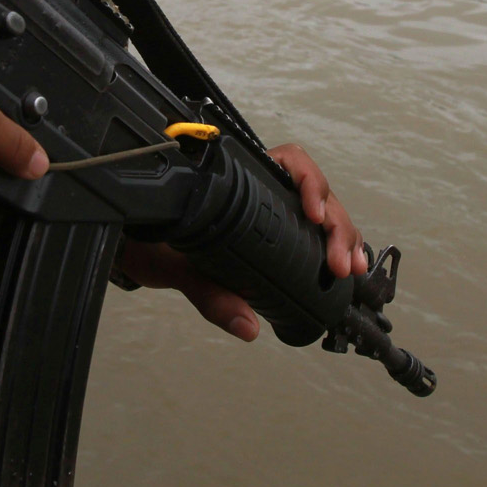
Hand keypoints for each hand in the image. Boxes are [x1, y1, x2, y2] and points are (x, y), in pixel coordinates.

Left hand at [117, 142, 366, 342]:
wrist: (134, 251)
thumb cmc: (150, 244)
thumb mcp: (177, 268)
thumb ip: (211, 294)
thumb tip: (247, 326)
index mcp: (238, 180)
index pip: (288, 161)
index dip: (309, 182)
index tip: (314, 215)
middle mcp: (260, 189)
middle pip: (315, 192)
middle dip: (337, 226)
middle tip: (341, 264)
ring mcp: (273, 211)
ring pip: (322, 212)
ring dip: (344, 237)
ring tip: (353, 267)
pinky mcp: (278, 235)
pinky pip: (314, 233)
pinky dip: (334, 248)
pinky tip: (349, 268)